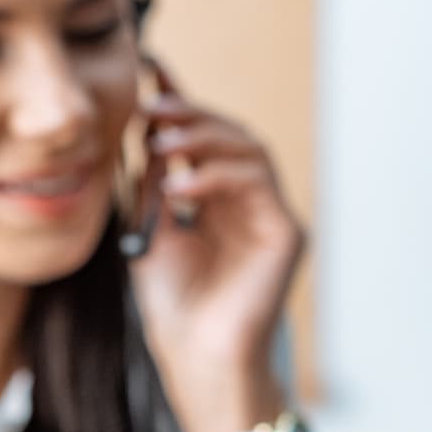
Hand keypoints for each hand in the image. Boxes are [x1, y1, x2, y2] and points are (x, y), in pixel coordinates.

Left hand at [124, 58, 306, 431]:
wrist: (195, 357)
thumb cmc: (174, 307)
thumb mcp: (151, 233)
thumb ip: (154, 186)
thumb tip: (146, 133)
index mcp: (218, 202)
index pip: (202, 143)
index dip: (181, 105)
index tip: (150, 73)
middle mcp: (249, 203)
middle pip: (229, 136)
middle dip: (190, 115)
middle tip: (151, 106)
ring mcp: (271, 215)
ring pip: (248, 149)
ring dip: (203, 138)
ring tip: (161, 143)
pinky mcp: (286, 232)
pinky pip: (257, 182)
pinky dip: (217, 174)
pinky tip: (180, 184)